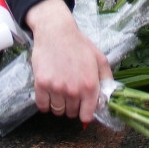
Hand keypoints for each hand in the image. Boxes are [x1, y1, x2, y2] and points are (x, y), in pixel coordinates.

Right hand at [26, 0, 111, 122]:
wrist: (56, 31)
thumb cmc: (78, 44)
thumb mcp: (100, 58)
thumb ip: (106, 79)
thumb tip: (107, 98)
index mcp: (90, 85)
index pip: (86, 115)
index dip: (84, 112)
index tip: (82, 107)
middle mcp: (73, 90)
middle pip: (71, 113)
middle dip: (72, 106)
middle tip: (70, 92)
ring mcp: (56, 88)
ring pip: (57, 110)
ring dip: (58, 104)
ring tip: (59, 90)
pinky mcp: (41, 84)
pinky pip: (42, 105)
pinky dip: (45, 103)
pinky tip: (48, 93)